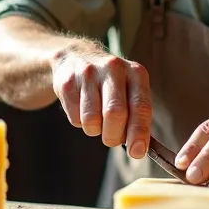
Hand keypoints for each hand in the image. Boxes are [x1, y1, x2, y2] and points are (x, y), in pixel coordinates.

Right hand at [51, 41, 152, 158]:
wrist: (75, 57)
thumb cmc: (111, 84)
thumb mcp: (130, 90)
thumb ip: (137, 116)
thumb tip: (138, 148)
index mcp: (136, 72)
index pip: (141, 106)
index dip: (139, 132)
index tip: (137, 151)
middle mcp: (113, 68)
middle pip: (115, 113)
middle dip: (113, 135)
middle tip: (111, 139)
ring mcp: (88, 73)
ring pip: (92, 119)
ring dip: (95, 130)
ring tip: (96, 120)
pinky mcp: (67, 82)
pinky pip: (75, 118)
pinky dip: (80, 123)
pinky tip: (82, 108)